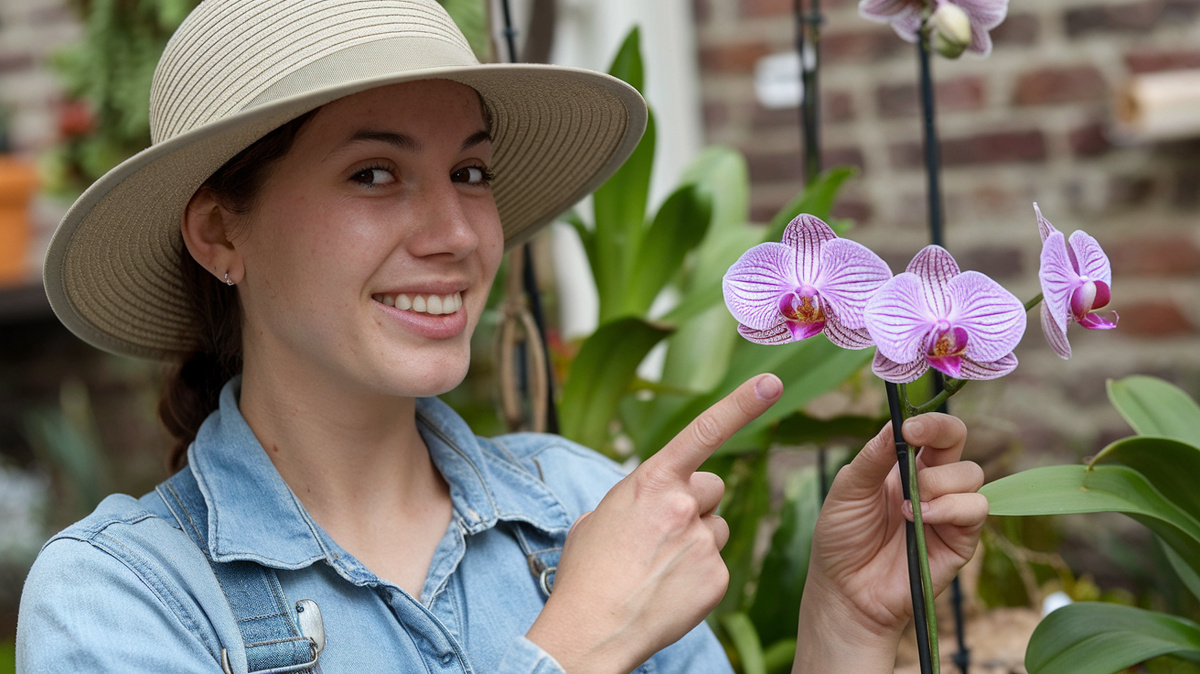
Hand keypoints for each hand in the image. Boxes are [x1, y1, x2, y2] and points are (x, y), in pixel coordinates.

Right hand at [526, 374, 783, 673]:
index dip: (741, 404)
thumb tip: (649, 505)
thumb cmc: (587, 572)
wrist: (591, 629)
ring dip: (696, 542)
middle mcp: (683, 504)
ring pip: (716, 529)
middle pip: (712, 489)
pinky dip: (697, 578)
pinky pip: (716, 567)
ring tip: (659, 568)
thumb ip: (635, 498)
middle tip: (661, 535)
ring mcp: (703, 542)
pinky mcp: (716, 579)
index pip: (704, 431)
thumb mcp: (599, 517)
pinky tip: (668, 592)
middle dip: (694, 505)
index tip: (771, 382)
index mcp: (651, 480)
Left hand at [794, 414, 986, 671]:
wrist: (846, 591)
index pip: (931, 432)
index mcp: (903, 466)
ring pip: (971, 474)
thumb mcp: (847, 490)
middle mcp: (931, 483)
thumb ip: (872, 457)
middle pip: (959, 441)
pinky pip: (976, 509)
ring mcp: (948, 511)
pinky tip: (921, 518)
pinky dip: (951, 508)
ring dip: (939, 481)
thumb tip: (895, 423)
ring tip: (907, 505)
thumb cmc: (842, 539)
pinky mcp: (961, 540)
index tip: (909, 427)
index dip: (928, 422)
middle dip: (941, 433)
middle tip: (914, 442)